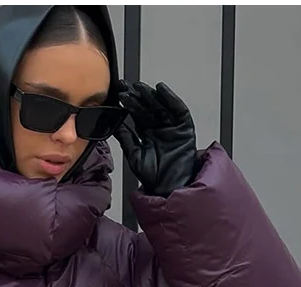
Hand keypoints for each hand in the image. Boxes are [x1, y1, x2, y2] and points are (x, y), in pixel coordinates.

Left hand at [115, 81, 197, 197]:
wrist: (169, 186)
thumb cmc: (153, 176)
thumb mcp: (134, 155)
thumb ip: (126, 139)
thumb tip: (116, 124)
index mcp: (147, 134)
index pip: (137, 115)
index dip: (129, 104)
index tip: (119, 94)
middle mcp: (159, 128)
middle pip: (148, 107)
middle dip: (138, 96)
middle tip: (126, 87)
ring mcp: (172, 127)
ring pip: (161, 106)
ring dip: (151, 95)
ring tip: (140, 87)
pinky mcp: (185, 128)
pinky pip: (179, 110)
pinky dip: (171, 99)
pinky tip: (161, 90)